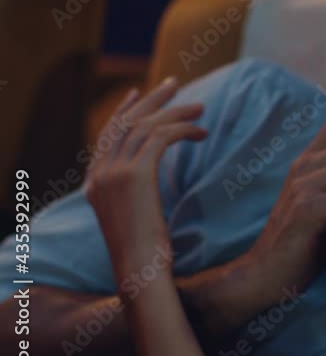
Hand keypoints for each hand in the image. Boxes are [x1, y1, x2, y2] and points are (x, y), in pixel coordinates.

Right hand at [84, 77, 206, 278]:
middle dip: (151, 100)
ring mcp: (113, 173)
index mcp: (95, 183)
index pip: (108, 135)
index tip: (139, 93)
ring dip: (175, 112)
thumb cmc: (145, 254)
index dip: (125, 111)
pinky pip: (161, 137)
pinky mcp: (135, 175)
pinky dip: (183, 129)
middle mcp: (99, 174)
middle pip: (126, 122)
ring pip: (146, 126)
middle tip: (174, 83)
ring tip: (201, 107)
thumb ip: (135, 193)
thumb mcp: (135, 216)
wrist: (140, 271)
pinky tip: (201, 132)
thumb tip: (149, 178)